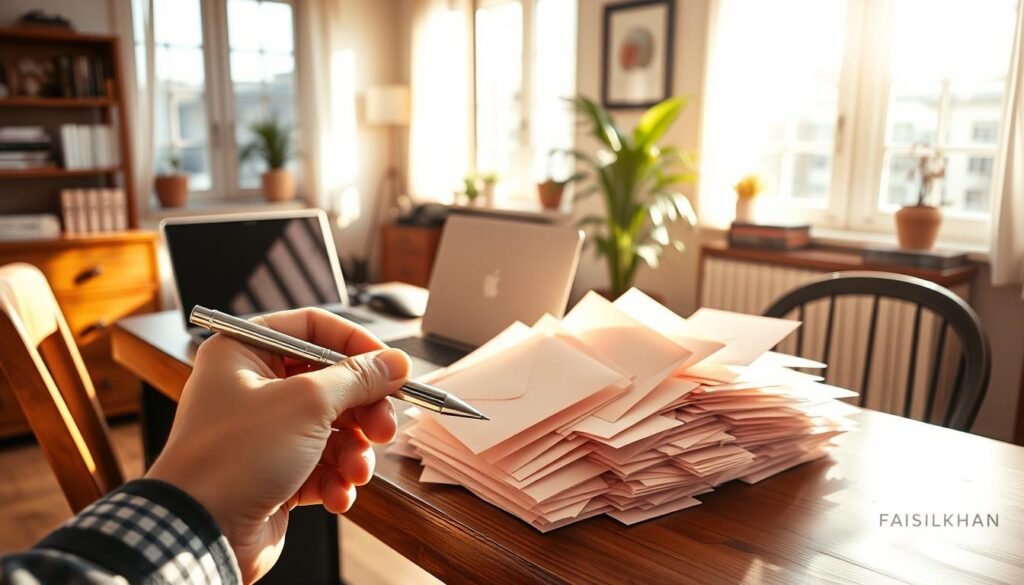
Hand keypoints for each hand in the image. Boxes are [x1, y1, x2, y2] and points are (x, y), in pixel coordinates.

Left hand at [146, 308, 409, 582]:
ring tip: (356, 470)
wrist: (200, 534)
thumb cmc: (234, 458)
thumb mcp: (307, 403)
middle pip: (331, 382)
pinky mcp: (274, 473)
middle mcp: (251, 387)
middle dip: (363, 410)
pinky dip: (336, 479)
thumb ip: (358, 378)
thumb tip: (394, 362)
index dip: (357, 344)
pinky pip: (321, 465)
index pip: (313, 328)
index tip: (391, 366)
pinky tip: (337, 494)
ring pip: (332, 428)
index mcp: (244, 352)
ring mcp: (263, 433)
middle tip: (383, 428)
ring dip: (353, 451)